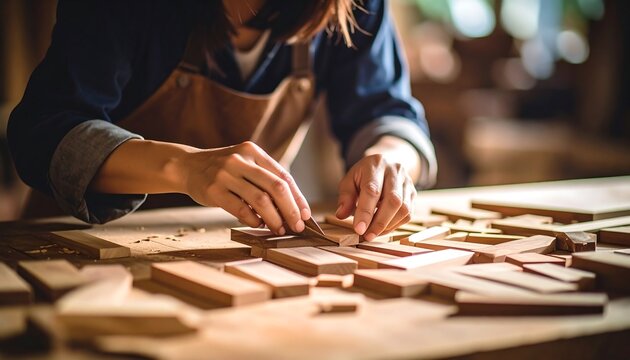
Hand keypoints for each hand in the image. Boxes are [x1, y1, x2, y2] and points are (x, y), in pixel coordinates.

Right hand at [182, 141, 310, 234]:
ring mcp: (225, 174)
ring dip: (274, 218)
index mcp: (253, 151)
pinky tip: (258, 225)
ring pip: (260, 199)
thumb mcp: (244, 163)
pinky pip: (240, 209)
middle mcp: (240, 159)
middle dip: (291, 210)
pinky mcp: (213, 190)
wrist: (187, 166)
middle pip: (276, 187)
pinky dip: (253, 220)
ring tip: (279, 229)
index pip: (283, 176)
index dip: (298, 197)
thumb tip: (293, 207)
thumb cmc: (223, 170)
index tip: (306, 215)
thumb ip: (264, 179)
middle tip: (297, 226)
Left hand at [336, 154, 415, 240]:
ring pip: (404, 209)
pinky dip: (395, 225)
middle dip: (379, 222)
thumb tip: (341, 215)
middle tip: (367, 236)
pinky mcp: (413, 193)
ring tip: (373, 233)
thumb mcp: (349, 180)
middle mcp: (395, 171)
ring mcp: (407, 182)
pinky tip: (382, 228)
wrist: (384, 164)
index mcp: (376, 165)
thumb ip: (345, 197)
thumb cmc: (364, 175)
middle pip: (393, 200)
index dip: (365, 212)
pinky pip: (408, 214)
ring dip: (387, 226)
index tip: (359, 229)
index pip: (372, 190)